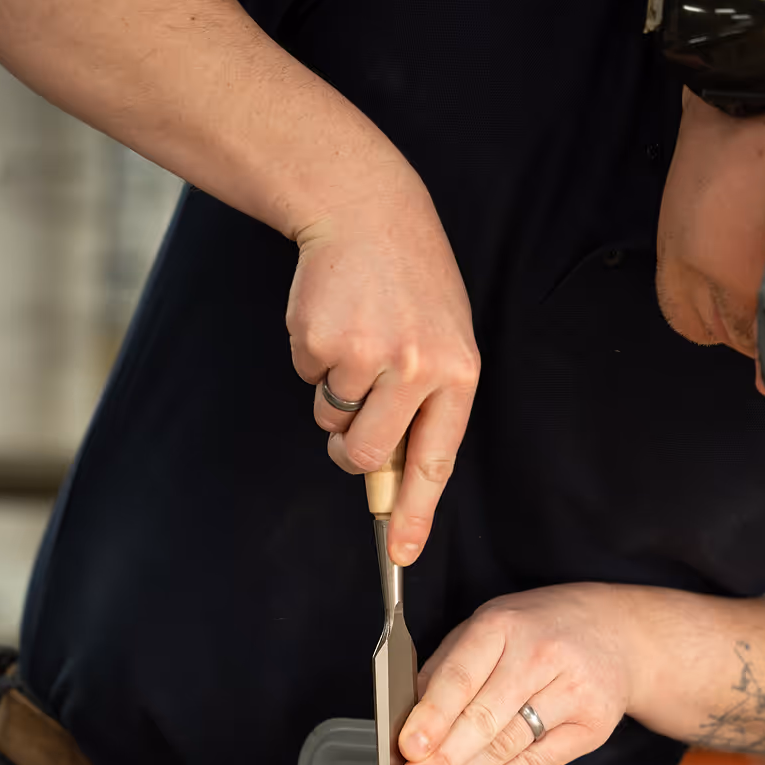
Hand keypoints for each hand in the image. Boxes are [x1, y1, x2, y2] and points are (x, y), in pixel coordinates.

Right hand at [287, 169, 478, 565]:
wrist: (367, 211)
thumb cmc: (410, 285)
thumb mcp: (442, 339)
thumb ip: (427, 405)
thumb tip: (395, 479)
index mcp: (457, 373)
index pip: (436, 462)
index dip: (416, 514)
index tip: (401, 553)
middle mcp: (416, 368)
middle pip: (368, 455)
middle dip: (351, 452)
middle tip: (351, 424)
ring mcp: (367, 355)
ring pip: (332, 420)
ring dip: (334, 394)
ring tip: (356, 339)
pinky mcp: (321, 342)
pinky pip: (307, 380)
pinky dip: (313, 360)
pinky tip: (335, 320)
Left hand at [396, 585, 634, 764]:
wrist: (616, 632)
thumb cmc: (540, 629)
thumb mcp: (490, 626)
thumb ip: (448, 667)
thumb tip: (409, 719)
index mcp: (504, 625)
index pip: (460, 678)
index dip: (432, 717)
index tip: (407, 748)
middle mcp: (540, 655)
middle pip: (483, 718)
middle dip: (442, 759)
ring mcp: (572, 692)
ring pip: (508, 745)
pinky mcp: (591, 727)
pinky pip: (538, 763)